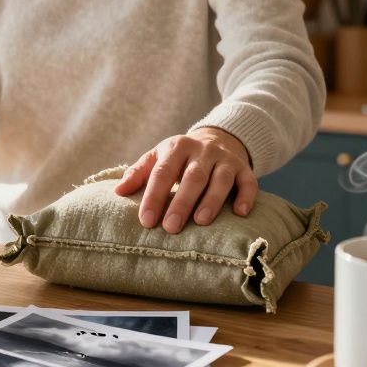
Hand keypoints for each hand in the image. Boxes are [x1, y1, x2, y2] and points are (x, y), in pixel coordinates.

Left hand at [113, 127, 257, 233]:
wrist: (217, 138)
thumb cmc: (179, 157)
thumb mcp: (157, 157)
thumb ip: (138, 173)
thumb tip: (117, 192)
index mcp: (176, 147)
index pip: (162, 172)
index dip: (154, 196)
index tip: (146, 221)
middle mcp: (202, 151)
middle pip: (192, 177)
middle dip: (181, 202)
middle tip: (171, 227)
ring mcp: (225, 159)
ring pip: (220, 179)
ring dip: (211, 200)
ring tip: (201, 221)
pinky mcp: (244, 168)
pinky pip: (248, 181)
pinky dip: (246, 197)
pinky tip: (240, 213)